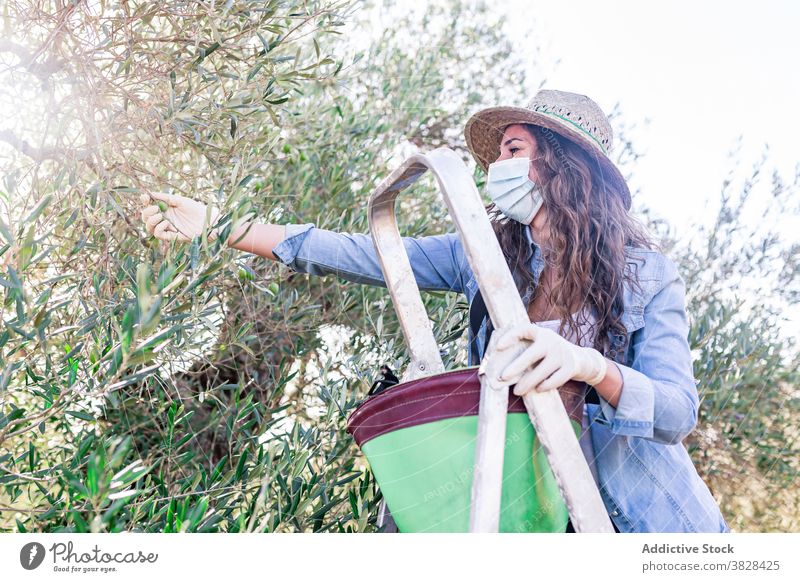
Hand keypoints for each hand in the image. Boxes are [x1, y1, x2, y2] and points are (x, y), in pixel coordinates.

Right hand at [140, 192, 220, 242]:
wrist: (208, 221)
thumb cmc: (196, 209)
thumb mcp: (180, 200)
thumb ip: (165, 198)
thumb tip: (150, 193)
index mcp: (165, 208)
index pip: (149, 206)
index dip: (144, 202)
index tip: (145, 197)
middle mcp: (164, 218)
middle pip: (146, 217)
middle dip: (146, 212)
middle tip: (155, 208)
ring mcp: (167, 228)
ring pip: (149, 227)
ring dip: (151, 221)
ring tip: (160, 215)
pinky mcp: (172, 236)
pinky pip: (159, 234)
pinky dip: (158, 228)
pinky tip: (166, 223)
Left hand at [490, 323, 606, 396]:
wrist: (581, 359)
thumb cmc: (552, 354)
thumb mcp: (542, 345)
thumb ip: (528, 350)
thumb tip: (502, 365)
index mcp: (542, 333)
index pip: (524, 329)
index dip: (510, 336)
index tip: (498, 347)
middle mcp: (552, 342)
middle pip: (532, 354)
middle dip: (516, 367)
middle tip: (503, 377)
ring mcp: (562, 355)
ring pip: (542, 371)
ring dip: (528, 382)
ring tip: (517, 391)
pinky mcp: (570, 368)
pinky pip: (554, 380)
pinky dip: (545, 385)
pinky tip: (537, 389)